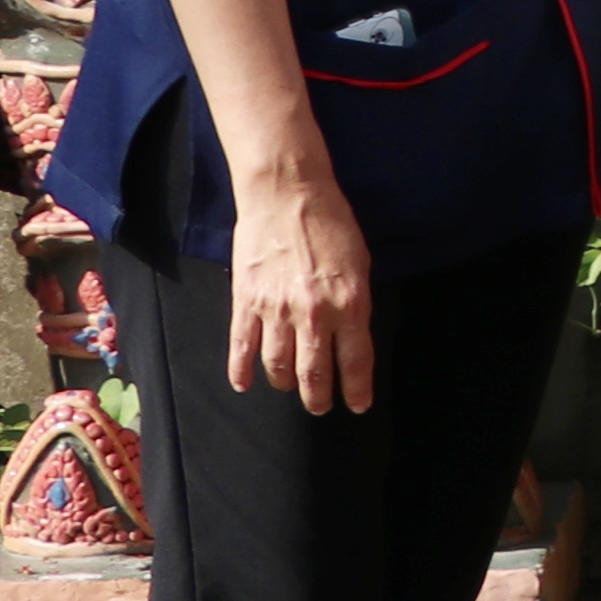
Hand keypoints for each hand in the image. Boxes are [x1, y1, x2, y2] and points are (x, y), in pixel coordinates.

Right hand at [225, 173, 382, 414]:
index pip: (355, 361)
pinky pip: (241, 347)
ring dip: (285, 383)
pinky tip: (244, 384)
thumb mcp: (360, 264)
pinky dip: (241, 371)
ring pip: (278, 366)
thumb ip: (354, 303)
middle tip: (320, 406)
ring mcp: (276, 310)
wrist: (287, 195)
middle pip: (314, 372)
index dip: (356, 389)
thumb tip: (350, 336)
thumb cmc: (331, 223)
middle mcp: (314, 314)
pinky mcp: (245, 302)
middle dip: (318, 396)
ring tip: (290, 388)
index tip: (356, 405)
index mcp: (350, 303)